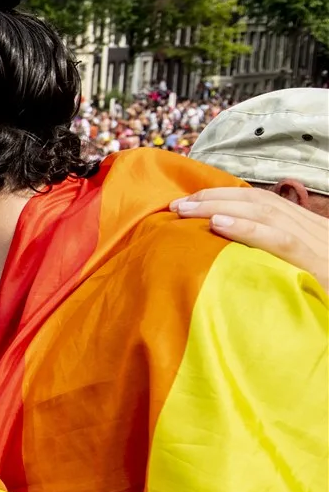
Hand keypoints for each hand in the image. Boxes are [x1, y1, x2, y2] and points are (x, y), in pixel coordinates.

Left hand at [172, 188, 328, 287]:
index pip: (266, 204)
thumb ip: (277, 258)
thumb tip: (235, 253)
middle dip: (216, 199)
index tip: (192, 201)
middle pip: (260, 203)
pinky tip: (218, 225)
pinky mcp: (316, 263)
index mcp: (310, 230)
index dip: (228, 198)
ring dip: (220, 208)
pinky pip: (279, 240)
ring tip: (186, 210)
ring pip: (266, 214)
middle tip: (177, 204)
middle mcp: (314, 230)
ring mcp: (316, 243)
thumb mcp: (304, 271)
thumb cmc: (327, 293)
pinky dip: (247, 229)